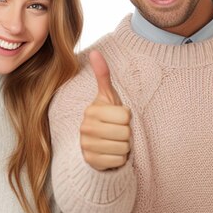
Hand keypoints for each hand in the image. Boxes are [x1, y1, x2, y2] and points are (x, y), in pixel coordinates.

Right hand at [80, 50, 131, 170]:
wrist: (95, 143)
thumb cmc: (106, 117)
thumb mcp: (107, 96)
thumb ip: (103, 75)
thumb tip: (95, 51)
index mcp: (91, 110)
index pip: (125, 115)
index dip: (126, 117)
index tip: (117, 118)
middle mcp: (86, 128)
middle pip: (125, 132)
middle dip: (126, 133)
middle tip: (117, 132)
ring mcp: (87, 146)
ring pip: (123, 147)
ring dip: (124, 147)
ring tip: (114, 142)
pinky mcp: (91, 161)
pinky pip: (119, 160)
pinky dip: (119, 159)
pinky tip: (111, 153)